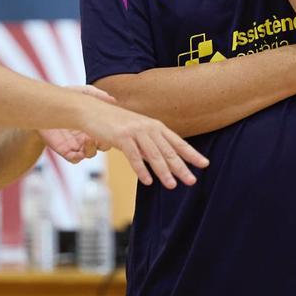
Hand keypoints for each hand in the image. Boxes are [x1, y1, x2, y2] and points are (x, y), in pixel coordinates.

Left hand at [39, 86, 112, 162]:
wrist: (42, 105)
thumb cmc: (64, 98)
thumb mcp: (81, 92)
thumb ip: (96, 94)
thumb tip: (112, 100)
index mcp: (94, 124)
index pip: (108, 133)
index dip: (111, 133)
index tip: (109, 127)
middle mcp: (87, 135)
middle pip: (102, 146)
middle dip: (104, 143)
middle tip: (101, 136)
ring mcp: (76, 144)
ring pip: (90, 153)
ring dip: (91, 149)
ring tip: (88, 140)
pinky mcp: (64, 149)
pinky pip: (74, 159)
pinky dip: (78, 157)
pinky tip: (79, 150)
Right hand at [77, 95, 209, 188]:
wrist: (91, 109)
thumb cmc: (113, 122)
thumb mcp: (135, 131)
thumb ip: (148, 144)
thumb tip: (159, 162)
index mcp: (154, 125)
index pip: (177, 142)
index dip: (191, 154)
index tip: (204, 164)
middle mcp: (148, 127)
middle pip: (168, 150)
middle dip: (181, 167)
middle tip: (191, 181)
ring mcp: (135, 131)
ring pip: (153, 154)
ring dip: (163, 171)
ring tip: (172, 185)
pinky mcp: (121, 136)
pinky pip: (134, 156)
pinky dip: (141, 169)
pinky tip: (148, 181)